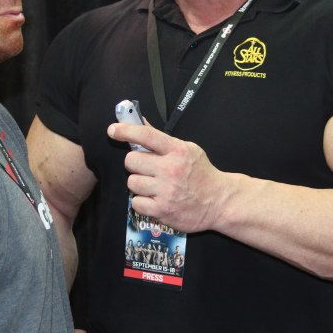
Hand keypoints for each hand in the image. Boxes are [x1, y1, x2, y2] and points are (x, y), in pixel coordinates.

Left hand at [107, 121, 231, 232]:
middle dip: (136, 164)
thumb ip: (161, 139)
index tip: (113, 130)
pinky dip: (143, 202)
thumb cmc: (201, 173)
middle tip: (147, 168)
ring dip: (139, 184)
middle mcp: (170, 169)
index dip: (126, 131)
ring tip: (154, 186)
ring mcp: (166, 191)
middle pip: (131, 161)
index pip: (146, 135)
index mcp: (177, 150)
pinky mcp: (162, 210)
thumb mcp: (187, 149)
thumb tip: (140, 121)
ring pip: (132, 183)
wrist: (219, 201)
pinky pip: (136, 203)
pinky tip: (155, 199)